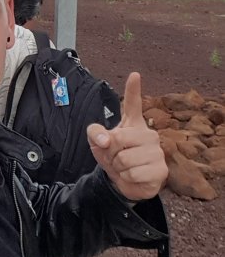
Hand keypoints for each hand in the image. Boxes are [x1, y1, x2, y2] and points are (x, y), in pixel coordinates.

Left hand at [86, 72, 167, 200]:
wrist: (125, 182)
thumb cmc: (113, 157)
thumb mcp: (97, 143)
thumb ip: (95, 134)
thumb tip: (106, 140)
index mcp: (133, 124)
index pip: (133, 104)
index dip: (133, 89)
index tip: (134, 74)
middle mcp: (148, 134)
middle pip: (118, 139)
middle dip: (110, 152)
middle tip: (116, 157)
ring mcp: (157, 151)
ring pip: (125, 159)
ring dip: (119, 167)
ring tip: (125, 167)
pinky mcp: (161, 169)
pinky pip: (133, 173)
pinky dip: (127, 178)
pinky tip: (133, 176)